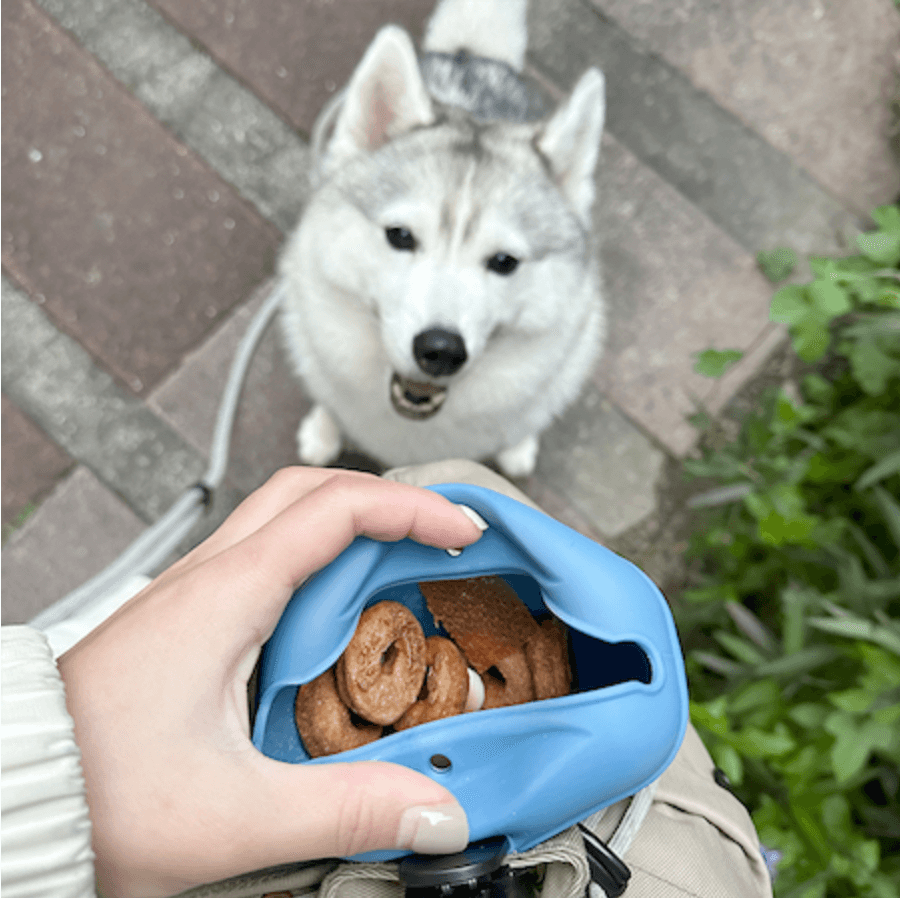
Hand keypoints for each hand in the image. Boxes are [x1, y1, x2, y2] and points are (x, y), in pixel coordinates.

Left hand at [58, 468, 483, 897]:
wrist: (15, 792)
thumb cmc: (94, 787)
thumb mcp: (237, 813)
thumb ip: (348, 808)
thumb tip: (434, 809)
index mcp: (227, 597)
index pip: (336, 510)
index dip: (411, 507)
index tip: (462, 527)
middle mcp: (211, 578)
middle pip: (313, 492)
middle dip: (389, 499)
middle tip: (442, 529)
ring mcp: (198, 593)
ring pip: (288, 519)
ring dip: (355, 525)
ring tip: (406, 563)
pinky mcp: (193, 619)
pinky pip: (269, 560)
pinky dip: (322, 562)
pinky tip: (340, 612)